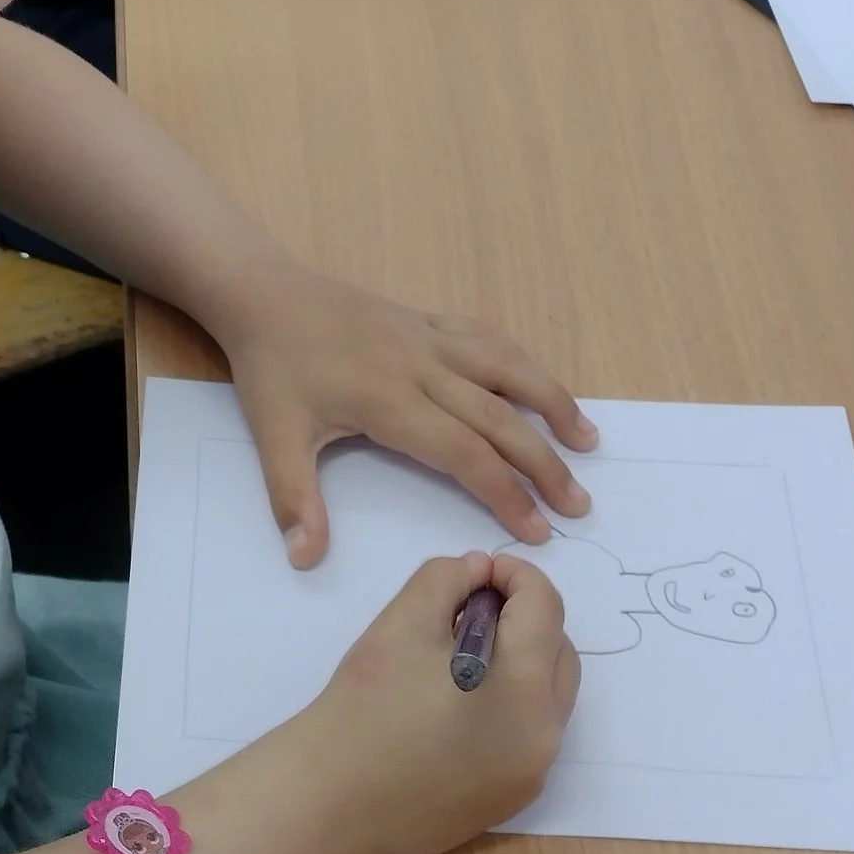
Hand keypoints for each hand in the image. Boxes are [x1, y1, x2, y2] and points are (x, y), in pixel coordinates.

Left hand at [221, 265, 595, 564]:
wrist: (265, 294)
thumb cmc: (273, 368)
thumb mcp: (274, 438)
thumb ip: (294, 500)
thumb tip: (306, 559)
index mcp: (391, 401)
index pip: (465, 454)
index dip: (505, 493)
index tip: (535, 531)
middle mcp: (424, 367)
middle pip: (500, 417)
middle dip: (544, 464)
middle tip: (579, 505)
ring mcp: (430, 338)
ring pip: (508, 368)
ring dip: (553, 402)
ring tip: (588, 439)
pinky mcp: (428, 319)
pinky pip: (488, 338)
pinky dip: (522, 362)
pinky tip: (540, 382)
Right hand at [297, 552, 579, 853]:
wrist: (334, 800)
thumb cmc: (366, 706)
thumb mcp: (402, 621)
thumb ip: (448, 578)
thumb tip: (480, 572)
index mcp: (524, 687)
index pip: (545, 606)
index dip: (513, 574)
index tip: (475, 574)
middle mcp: (544, 734)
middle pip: (558, 650)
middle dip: (524, 618)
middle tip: (469, 612)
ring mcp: (531, 772)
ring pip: (549, 696)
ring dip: (521, 662)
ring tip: (461, 659)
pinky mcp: (512, 798)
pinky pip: (530, 735)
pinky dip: (510, 706)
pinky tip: (458, 707)